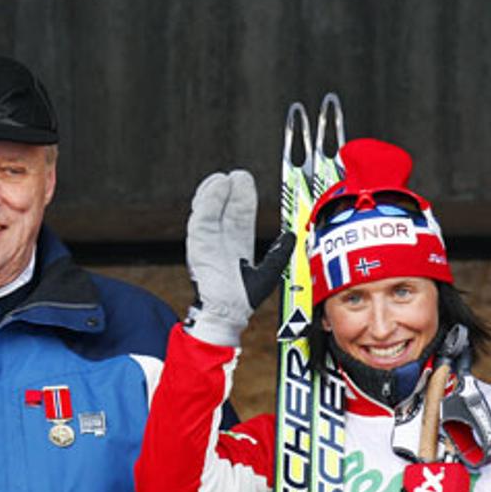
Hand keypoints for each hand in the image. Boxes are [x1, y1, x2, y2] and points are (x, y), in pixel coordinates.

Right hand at [184, 170, 294, 346]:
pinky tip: (211, 193)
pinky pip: (200, 222)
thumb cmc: (243, 299)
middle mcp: (221, 239)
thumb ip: (278, 253)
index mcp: (237, 243)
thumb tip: (292, 236)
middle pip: (224, 208)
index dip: (243, 196)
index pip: (240, 213)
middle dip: (230, 190)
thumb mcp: (268, 272)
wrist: (227, 315)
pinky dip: (204, 206)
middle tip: (237, 175)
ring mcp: (208, 242)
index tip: (244, 180)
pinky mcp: (198, 247)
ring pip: (208, 211)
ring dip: (213, 193)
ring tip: (221, 179)